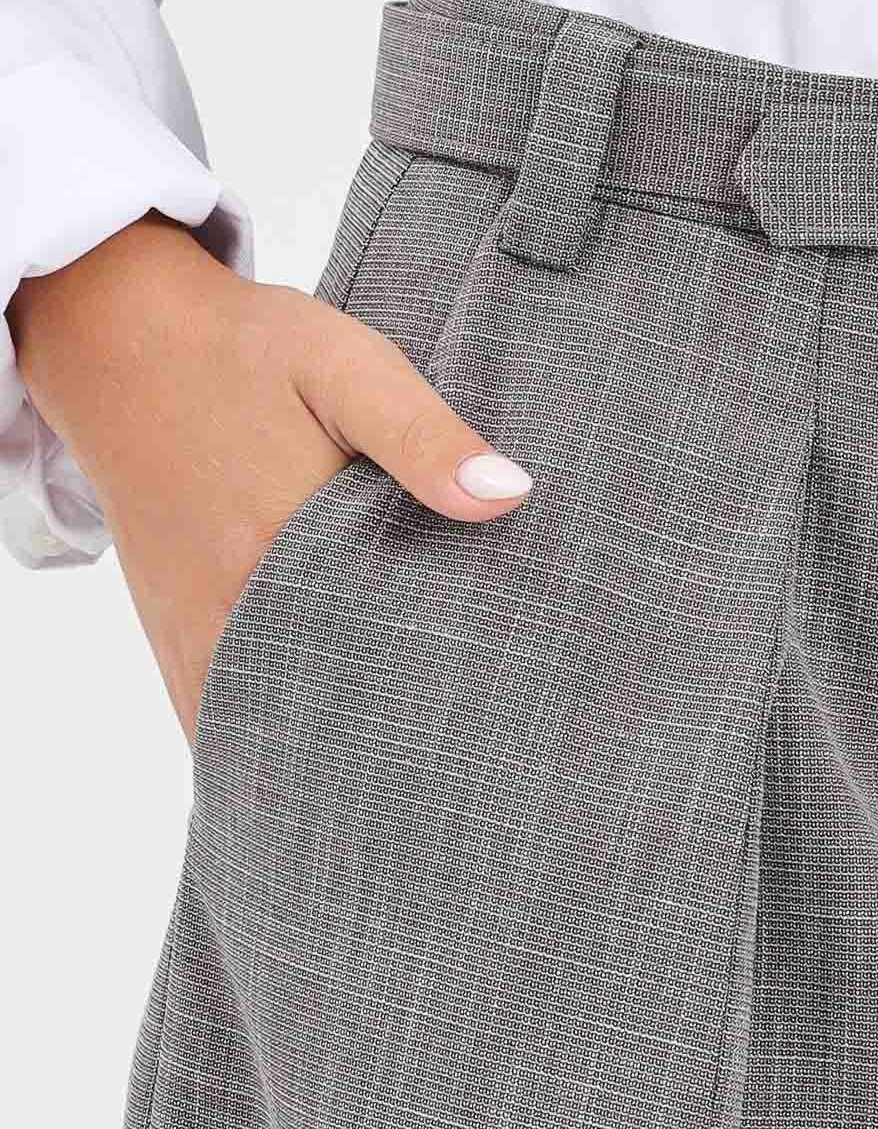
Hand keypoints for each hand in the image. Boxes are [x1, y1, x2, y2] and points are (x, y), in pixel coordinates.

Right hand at [8, 213, 530, 741]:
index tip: (466, 752)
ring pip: (251, 726)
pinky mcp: (170, 623)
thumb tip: (506, 494)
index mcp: (280, 553)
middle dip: (367, 756)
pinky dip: (247, 741)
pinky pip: (206, 709)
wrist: (119, 331)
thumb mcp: (348, 368)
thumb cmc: (245, 349)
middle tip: (433, 789)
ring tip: (367, 798)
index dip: (418, 718)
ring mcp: (191, 623)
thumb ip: (423, 436)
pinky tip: (287, 775)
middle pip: (311, 714)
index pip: (369, 666)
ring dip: (304, 760)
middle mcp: (229, 605)